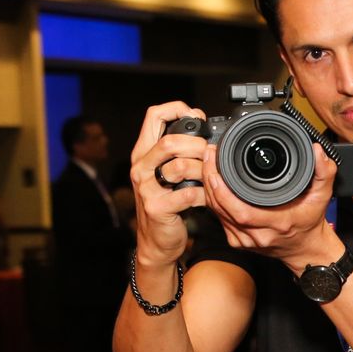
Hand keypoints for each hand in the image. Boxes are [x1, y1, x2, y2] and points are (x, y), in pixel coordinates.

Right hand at [129, 101, 211, 264]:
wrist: (157, 242)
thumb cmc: (168, 204)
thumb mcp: (167, 173)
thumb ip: (179, 152)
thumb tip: (204, 128)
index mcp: (143, 152)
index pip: (154, 115)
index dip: (178, 109)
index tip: (198, 118)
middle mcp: (140, 167)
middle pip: (170, 142)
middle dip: (198, 145)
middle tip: (212, 154)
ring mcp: (146, 188)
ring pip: (179, 166)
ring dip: (204, 171)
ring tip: (212, 178)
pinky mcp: (157, 207)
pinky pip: (187, 194)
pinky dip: (204, 195)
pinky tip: (208, 197)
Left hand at [202, 141, 342, 273]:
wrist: (305, 249)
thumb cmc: (310, 222)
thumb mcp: (323, 196)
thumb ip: (324, 172)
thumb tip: (317, 151)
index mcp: (278, 223)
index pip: (242, 212)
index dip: (224, 193)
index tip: (218, 170)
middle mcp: (259, 235)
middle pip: (223, 210)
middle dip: (212, 182)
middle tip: (210, 158)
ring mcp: (246, 240)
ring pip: (218, 214)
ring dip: (209, 190)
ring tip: (209, 165)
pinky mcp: (238, 241)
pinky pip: (219, 220)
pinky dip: (214, 201)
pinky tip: (213, 184)